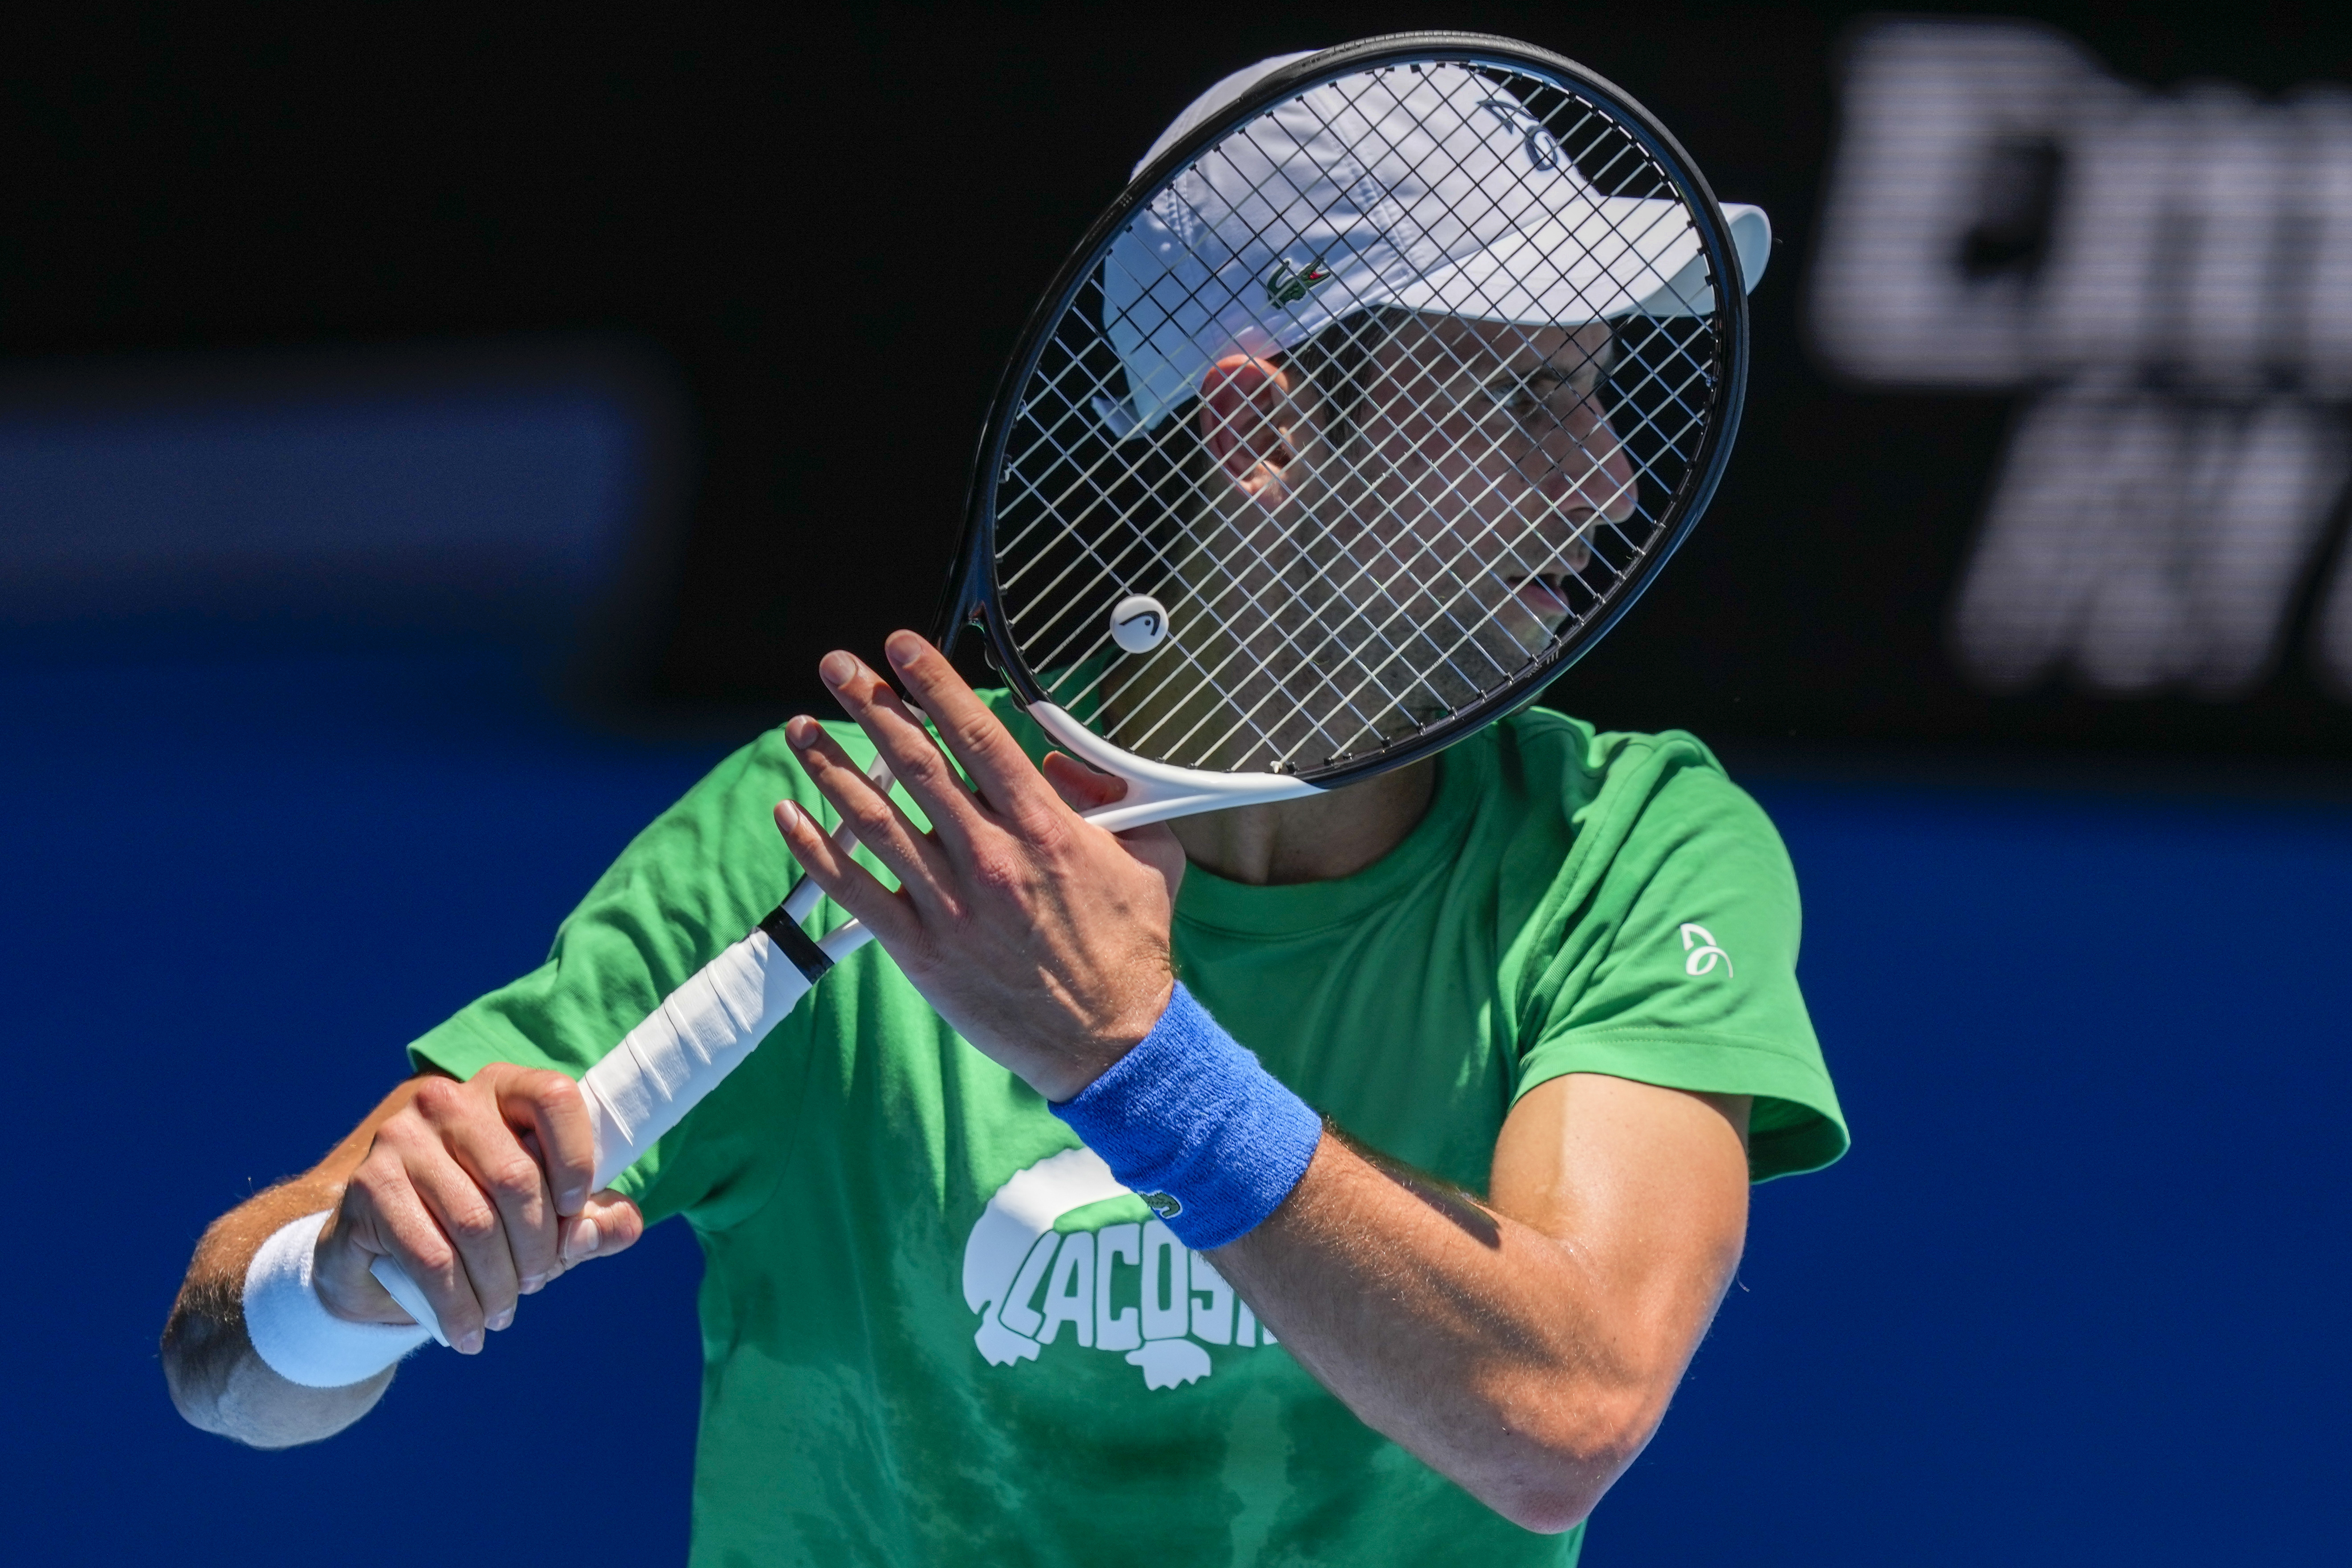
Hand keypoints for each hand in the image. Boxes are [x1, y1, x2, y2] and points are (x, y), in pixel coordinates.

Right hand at [314, 1064, 643, 1352]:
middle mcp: (449, 1101)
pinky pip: (430, 1256)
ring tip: (504, 1313)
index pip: (555, 1098)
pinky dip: (458, 1305)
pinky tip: (469, 1332)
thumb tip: (625, 1227)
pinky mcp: (368, 1185)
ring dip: (500, 1285)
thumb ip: (593, 1221)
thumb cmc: (482, 1223)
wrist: (381, 1255)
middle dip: (538, 1247)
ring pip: (474, 1223)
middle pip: (517, 1177)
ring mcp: (402, 1138)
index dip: (577, 1161)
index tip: (575, 1214)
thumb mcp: (546, 1221)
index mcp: (503, 1088)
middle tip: (538, 1282)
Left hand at [773, 630, 1185, 1100]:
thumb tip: (1061, 759)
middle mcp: (990, 858)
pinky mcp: (922, 951)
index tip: (900, 648)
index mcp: (1043, 828)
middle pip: (915, 763)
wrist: (1109, 1041)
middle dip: (869, 705)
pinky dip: (816, 850)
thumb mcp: (1149, 857)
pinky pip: (855, 891)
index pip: (977, 735)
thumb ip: (1108, 798)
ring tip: (800, 729)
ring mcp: (950, 905)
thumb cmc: (1129, 949)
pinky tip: (789, 815)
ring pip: (874, 818)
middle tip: (836, 667)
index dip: (933, 684)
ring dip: (831, 766)